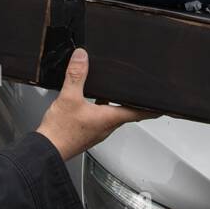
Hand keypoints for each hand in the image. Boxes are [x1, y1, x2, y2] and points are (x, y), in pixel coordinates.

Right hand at [37, 48, 156, 160]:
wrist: (46, 150)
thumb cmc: (60, 132)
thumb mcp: (68, 97)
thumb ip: (76, 75)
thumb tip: (82, 57)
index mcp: (109, 118)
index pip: (139, 112)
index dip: (153, 107)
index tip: (163, 104)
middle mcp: (107, 126)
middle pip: (127, 111)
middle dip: (133, 100)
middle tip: (139, 90)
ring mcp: (97, 130)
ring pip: (112, 113)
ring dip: (115, 102)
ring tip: (115, 88)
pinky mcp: (87, 132)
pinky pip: (99, 116)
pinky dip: (100, 106)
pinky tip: (90, 99)